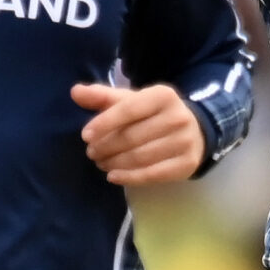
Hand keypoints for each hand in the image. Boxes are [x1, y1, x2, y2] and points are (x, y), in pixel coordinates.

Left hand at [73, 83, 206, 185]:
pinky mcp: (187, 164)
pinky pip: (152, 174)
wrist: (194, 131)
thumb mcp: (132, 101)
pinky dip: (129, 177)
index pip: (128, 109)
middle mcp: (178, 116)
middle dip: (106, 147)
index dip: (105, 123)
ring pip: (140, 157)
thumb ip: (103, 97)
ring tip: (101, 163)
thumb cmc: (154, 115)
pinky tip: (113, 176)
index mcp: (163, 95)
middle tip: (92, 153)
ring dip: (115, 163)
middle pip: (132, 136)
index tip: (85, 135)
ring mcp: (185, 141)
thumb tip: (75, 92)